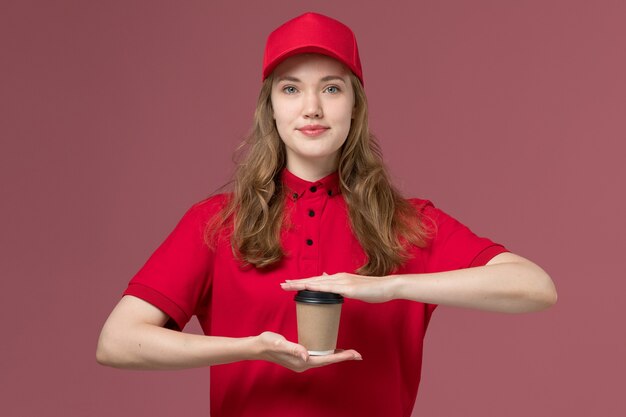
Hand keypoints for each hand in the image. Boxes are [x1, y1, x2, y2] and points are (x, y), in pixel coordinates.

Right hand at [254, 331, 361, 372]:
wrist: (257, 347)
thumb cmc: (268, 343)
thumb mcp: (280, 343)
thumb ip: (293, 348)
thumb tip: (306, 355)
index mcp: (302, 362)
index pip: (326, 359)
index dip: (341, 357)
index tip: (354, 354)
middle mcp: (304, 364)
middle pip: (328, 361)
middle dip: (343, 357)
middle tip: (358, 354)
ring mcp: (302, 361)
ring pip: (324, 359)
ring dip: (337, 356)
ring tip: (349, 352)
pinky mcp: (300, 357)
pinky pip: (318, 356)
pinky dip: (328, 353)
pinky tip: (332, 348)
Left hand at [280, 272, 396, 302]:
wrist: (387, 286)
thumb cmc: (372, 289)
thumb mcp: (354, 287)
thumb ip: (342, 286)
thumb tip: (332, 282)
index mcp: (339, 278)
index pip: (316, 280)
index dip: (302, 282)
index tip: (289, 284)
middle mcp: (338, 277)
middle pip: (313, 280)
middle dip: (297, 282)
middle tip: (282, 285)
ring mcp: (343, 281)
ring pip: (318, 283)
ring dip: (302, 284)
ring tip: (288, 286)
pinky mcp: (348, 288)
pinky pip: (329, 288)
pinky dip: (317, 287)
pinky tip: (307, 288)